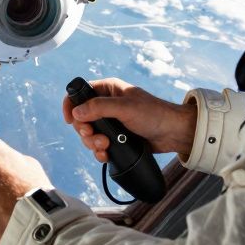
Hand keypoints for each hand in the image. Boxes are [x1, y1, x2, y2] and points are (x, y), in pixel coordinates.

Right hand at [62, 77, 196, 161]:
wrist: (174, 133)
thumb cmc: (154, 114)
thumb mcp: (125, 108)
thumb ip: (99, 108)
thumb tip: (77, 112)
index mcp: (108, 90)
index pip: (80, 93)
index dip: (71, 105)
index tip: (70, 120)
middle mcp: (106, 104)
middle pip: (81, 118)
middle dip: (85, 131)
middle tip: (94, 137)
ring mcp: (111, 122)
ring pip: (89, 134)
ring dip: (93, 143)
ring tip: (106, 146)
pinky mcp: (116, 137)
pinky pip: (99, 146)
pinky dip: (99, 152)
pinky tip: (106, 155)